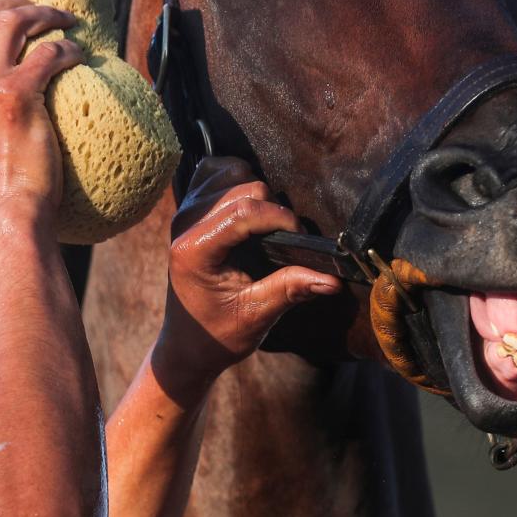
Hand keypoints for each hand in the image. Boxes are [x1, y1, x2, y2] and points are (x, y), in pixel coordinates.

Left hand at [154, 157, 341, 394]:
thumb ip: (290, 289)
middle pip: (241, 187)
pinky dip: (236, 181)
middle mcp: (184, 224)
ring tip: (267, 225)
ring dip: (256, 193)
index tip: (301, 237)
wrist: (188, 344)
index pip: (242, 212)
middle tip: (284, 241)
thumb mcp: (256, 316)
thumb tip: (332, 279)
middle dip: (272, 209)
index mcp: (194, 250)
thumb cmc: (218, 335)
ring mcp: (184, 212)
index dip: (279, 217)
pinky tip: (249, 207)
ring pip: (230, 173)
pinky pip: (214, 172)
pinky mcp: (189, 208)